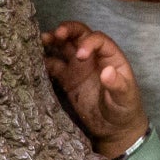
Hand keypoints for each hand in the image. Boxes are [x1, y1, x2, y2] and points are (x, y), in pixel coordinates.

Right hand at [42, 23, 148, 157]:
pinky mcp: (67, 80)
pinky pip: (54, 66)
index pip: (98, 39)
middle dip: (67, 31)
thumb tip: (107, 72)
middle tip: (56, 34)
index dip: (88, 42)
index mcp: (110, 57)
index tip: (80, 56)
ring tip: (42, 40)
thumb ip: (117, 85)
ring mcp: (78, 67)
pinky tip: (34, 61)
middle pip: (79, 35)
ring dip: (53, 41)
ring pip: (64, 46)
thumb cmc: (124, 109)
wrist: (113, 129)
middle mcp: (93, 57)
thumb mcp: (125, 98)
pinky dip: (45, 61)